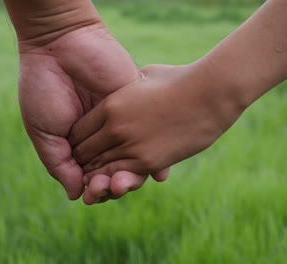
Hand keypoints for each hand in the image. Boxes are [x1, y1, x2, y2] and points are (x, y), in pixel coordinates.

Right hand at [18, 23, 167, 203]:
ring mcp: (121, 121)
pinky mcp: (136, 105)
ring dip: (133, 174)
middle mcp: (102, 135)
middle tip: (109, 189)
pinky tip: (156, 171)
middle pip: (116, 169)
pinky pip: (151, 134)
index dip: (95, 188)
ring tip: (125, 183)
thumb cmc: (43, 88)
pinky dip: (156, 154)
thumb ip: (59, 164)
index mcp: (79, 143)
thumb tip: (77, 195)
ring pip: (135, 156)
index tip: (94, 196)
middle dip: (114, 184)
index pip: (92, 174)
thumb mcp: (44, 131)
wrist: (59, 46)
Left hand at [69, 64, 245, 178]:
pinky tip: (113, 181)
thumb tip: (129, 81)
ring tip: (95, 178)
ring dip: (95, 175)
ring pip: (99, 169)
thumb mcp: (146, 75)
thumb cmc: (181, 79)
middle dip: (81, 160)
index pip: (78, 130)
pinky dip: (114, 180)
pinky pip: (121, 176)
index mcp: (111, 104)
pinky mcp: (149, 162)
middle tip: (83, 167)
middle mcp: (115, 127)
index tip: (80, 146)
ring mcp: (131, 146)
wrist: (210, 93)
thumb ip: (130, 83)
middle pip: (84, 152)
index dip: (76, 140)